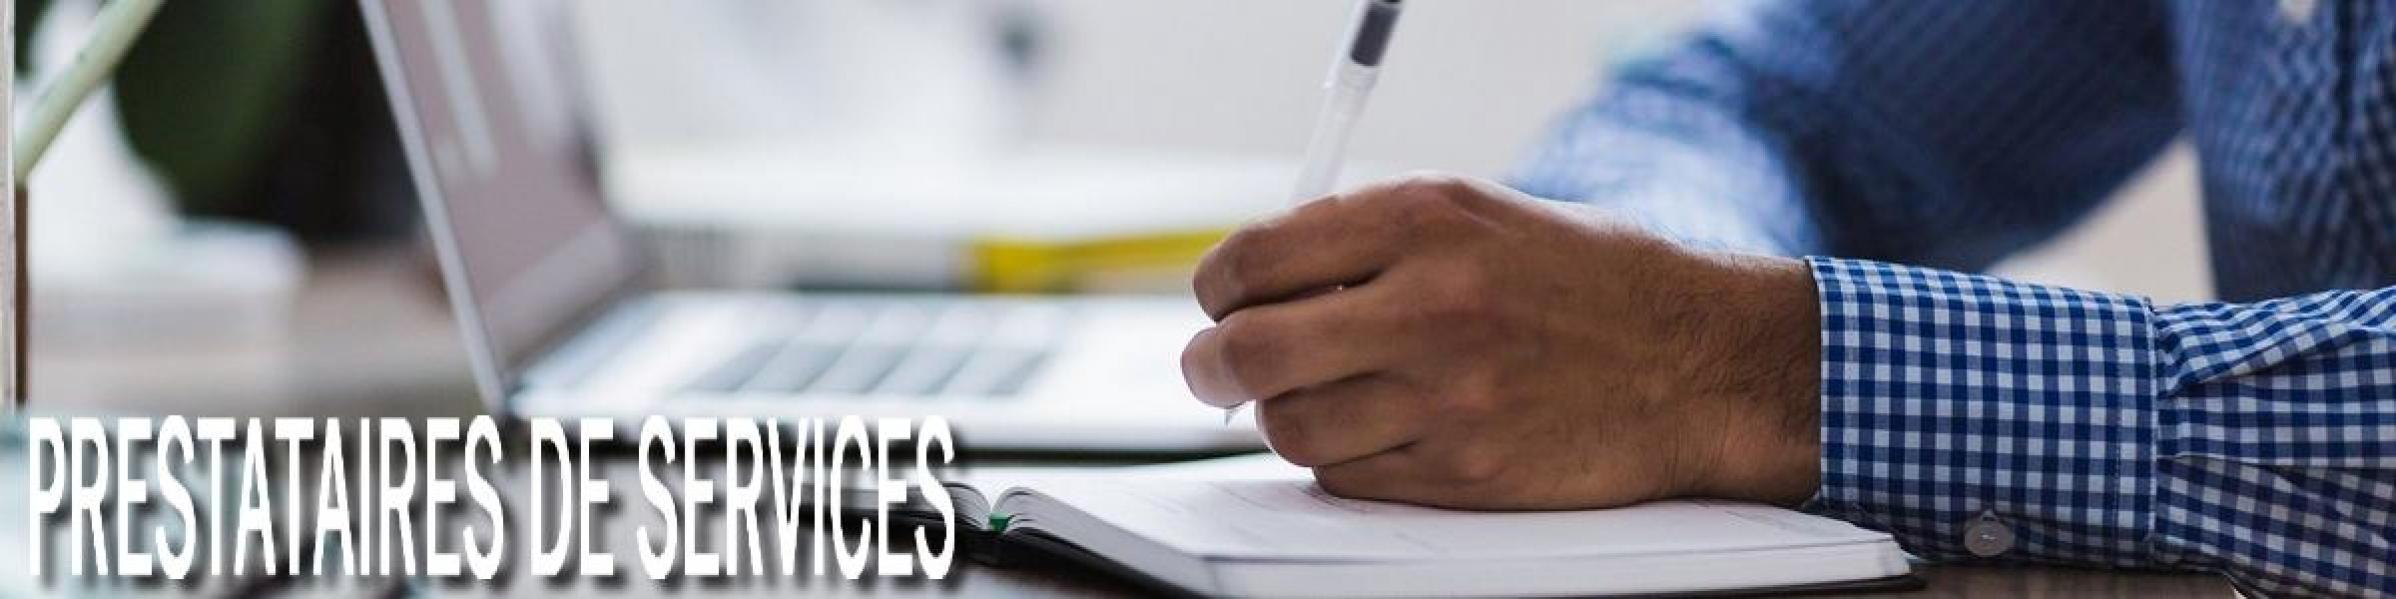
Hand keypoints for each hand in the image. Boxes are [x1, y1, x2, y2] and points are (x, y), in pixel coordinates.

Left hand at [1181, 174, 1820, 509]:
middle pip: (1248, 352)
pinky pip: (1346, 477)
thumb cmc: (1587, 282)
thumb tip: (1257, 280)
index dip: (1217, 288)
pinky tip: (1378, 430)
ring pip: (1288, 427)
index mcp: (1425, 221)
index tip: (1220, 300)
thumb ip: (1367, 238)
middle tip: (1215, 368)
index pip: (1254, 260)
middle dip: (1211, 364)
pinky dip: (1342, 459)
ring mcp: (1446, 397)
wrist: (1699, 363)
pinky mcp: (1463, 473)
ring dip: (1284, 416)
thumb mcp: (1478, 216)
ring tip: (1318, 396)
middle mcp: (1429, 305)